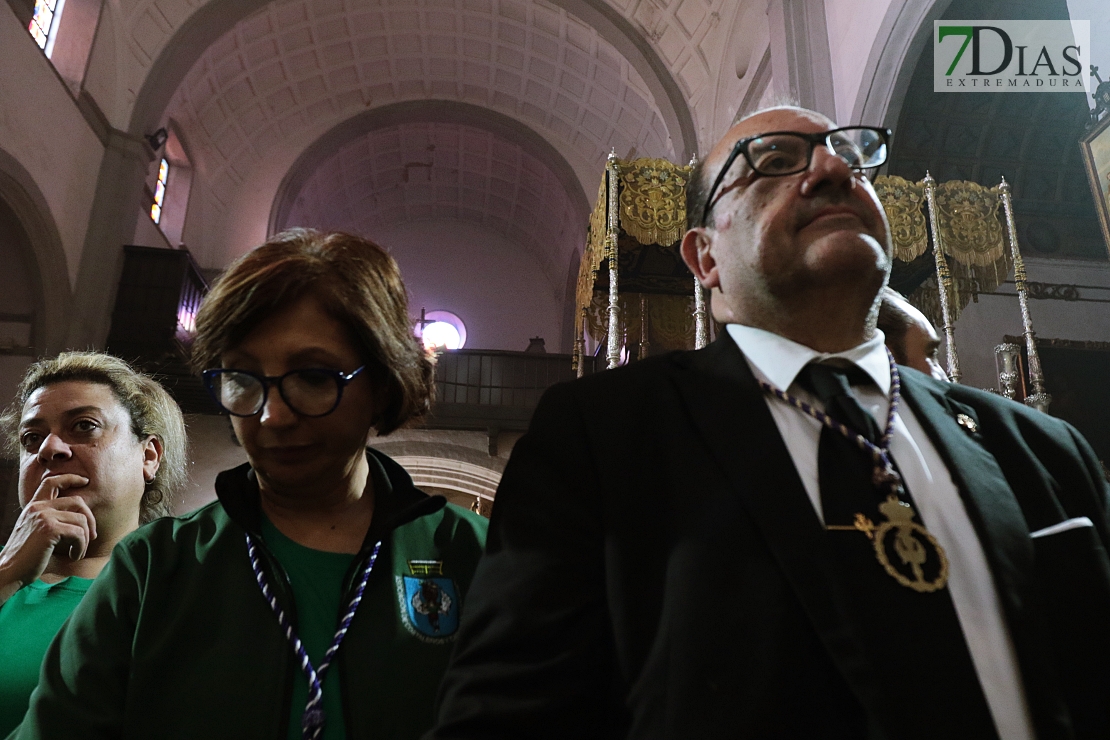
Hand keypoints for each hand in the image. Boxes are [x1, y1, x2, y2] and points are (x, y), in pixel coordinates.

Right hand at [0, 475, 94, 601]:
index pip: (52, 482)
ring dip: (86, 539)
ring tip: (78, 551)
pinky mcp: (50, 529)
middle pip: (77, 501)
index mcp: (34, 506)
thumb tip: (80, 516)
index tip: (85, 481)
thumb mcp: (35, 530)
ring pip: (81, 520)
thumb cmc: (26, 556)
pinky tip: (74, 556)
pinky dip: (81, 547)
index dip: (71, 478)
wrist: (9, 571)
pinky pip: (79, 533)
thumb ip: (50, 519)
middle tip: (92, 536)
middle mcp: (38, 507)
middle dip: (90, 519)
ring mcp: (43, 517)